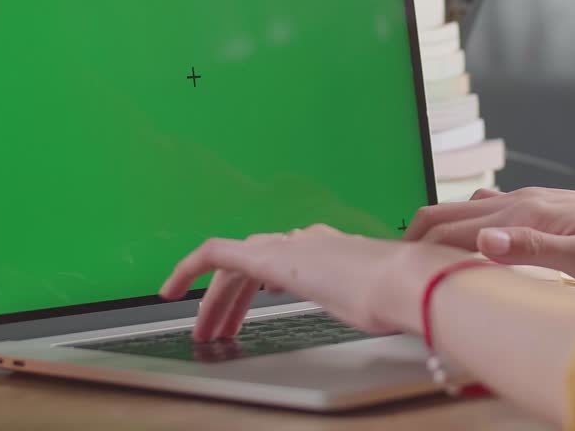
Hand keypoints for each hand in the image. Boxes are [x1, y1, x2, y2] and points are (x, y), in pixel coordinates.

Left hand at [159, 224, 474, 341]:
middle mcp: (308, 241)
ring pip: (234, 267)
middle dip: (231, 302)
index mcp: (334, 250)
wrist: (404, 282)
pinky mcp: (268, 255)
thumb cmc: (403, 297)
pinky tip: (170, 289)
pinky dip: (189, 268)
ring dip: (214, 301)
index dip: (260, 288)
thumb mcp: (383, 305)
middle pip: (254, 267)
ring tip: (204, 333)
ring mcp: (288, 246)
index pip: (284, 262)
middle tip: (218, 331)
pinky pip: (215, 254)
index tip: (249, 311)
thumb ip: (374, 303)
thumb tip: (387, 312)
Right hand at [404, 184, 574, 283]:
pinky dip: (465, 226)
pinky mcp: (547, 208)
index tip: (390, 276)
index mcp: (528, 214)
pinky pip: (490, 212)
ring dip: (437, 233)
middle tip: (388, 271)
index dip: (416, 253)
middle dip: (413, 240)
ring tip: (417, 262)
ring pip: (466, 212)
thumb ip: (535, 251)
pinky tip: (467, 243)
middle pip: (448, 214)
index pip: (450, 230)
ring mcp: (534, 201)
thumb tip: (481, 239)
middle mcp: (524, 201)